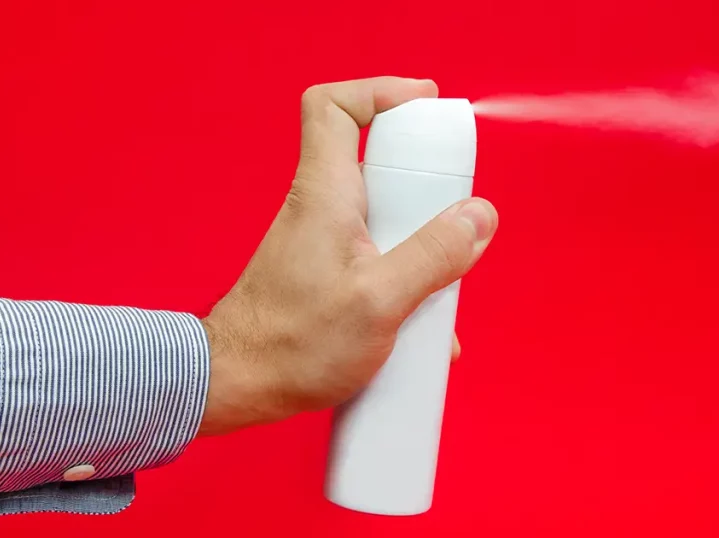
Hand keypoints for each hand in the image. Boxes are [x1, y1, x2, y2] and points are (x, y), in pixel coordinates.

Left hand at [198, 77, 497, 435]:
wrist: (239, 384)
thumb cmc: (293, 344)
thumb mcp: (380, 302)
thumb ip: (433, 256)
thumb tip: (479, 216)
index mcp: (325, 192)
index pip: (335, 106)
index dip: (381, 92)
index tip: (426, 106)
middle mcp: (321, 206)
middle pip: (380, 162)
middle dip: (428, 188)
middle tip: (455, 220)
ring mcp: (324, 240)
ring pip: (387, 216)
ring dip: (423, 246)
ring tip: (442, 295)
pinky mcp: (327, 271)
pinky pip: (378, 255)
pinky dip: (405, 279)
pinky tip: (423, 329)